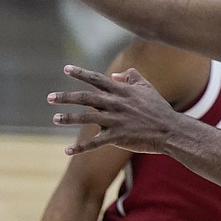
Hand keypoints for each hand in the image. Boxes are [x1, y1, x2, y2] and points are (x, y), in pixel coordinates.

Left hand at [49, 65, 177, 155]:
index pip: (97, 79)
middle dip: (67, 97)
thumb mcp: (147, 87)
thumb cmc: (158, 108)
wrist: (169, 130)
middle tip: (50, 97)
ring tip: (55, 118)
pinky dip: (80, 148)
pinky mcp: (117, 138)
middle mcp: (116, 104)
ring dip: (69, 118)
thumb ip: (131, 76)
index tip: (66, 69)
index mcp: (122, 91)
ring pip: (87, 118)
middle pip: (86, 98)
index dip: (81, 74)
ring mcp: (116, 121)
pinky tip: (67, 151)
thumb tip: (115, 75)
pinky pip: (95, 143)